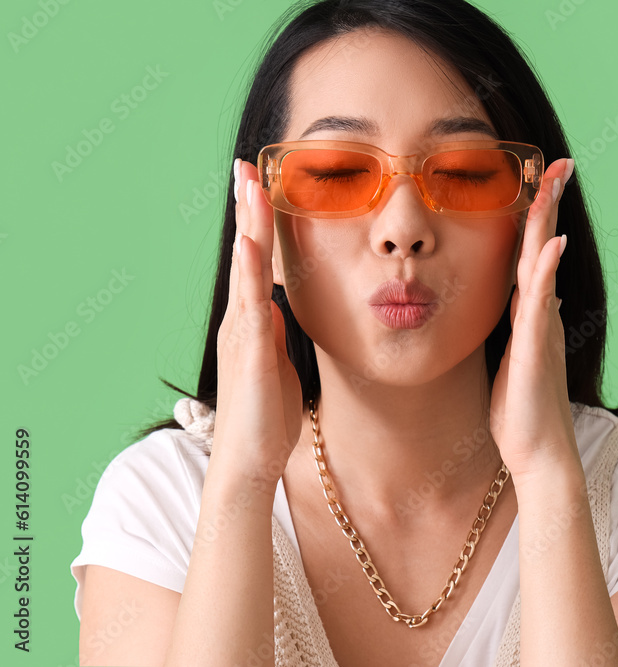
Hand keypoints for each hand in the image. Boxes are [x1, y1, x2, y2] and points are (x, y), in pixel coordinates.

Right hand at [211, 158, 302, 486]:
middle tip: (246, 165)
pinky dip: (248, 272)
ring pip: (245, 269)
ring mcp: (242, 333)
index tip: (260, 184)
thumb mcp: (277, 363)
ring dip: (248, 225)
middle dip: (247, 209)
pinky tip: (249, 244)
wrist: (249, 461)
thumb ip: (276, 334)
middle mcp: (242, 319)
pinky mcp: (248, 353)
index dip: (259, 223)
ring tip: (249, 184)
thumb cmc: (265, 414)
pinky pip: (249, 305)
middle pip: (246, 253)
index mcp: (253, 320)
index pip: (256, 260)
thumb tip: (279, 310)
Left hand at [489, 158, 578, 480]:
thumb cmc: (522, 414)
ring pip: (540, 266)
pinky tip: (549, 244)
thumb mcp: (514, 360)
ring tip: (552, 183)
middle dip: (548, 204)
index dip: (535, 218)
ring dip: (546, 223)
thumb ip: (521, 328)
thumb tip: (533, 300)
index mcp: (530, 316)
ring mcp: (540, 331)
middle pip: (541, 248)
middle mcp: (540, 315)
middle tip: (559, 163)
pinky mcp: (534, 351)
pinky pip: (539, 305)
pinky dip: (545, 272)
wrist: (539, 456)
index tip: (538, 180)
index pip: (530, 255)